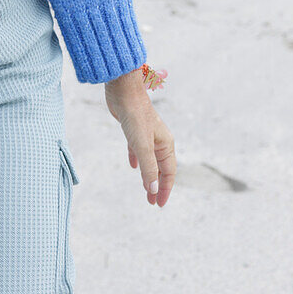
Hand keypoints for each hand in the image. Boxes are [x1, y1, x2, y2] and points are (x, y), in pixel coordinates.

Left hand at [104, 69, 175, 206]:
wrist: (123, 90)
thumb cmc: (135, 115)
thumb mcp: (142, 145)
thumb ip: (148, 168)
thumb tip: (153, 189)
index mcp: (166, 144)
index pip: (168, 173)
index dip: (164, 189)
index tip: (157, 204)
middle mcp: (159, 140)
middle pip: (161, 168)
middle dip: (157, 185)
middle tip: (151, 202)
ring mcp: (147, 134)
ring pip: (150, 160)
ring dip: (148, 175)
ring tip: (145, 189)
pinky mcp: (134, 129)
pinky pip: (138, 149)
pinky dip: (137, 159)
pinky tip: (133, 166)